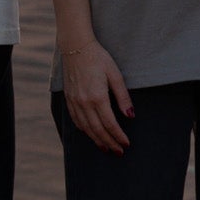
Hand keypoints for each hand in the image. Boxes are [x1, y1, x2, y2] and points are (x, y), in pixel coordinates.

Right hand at [62, 39, 133, 153]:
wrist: (76, 46)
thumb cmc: (98, 58)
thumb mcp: (115, 74)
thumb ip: (123, 97)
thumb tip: (131, 116)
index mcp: (97, 97)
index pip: (110, 124)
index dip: (119, 136)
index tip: (126, 144)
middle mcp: (84, 102)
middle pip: (98, 130)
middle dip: (109, 143)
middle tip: (118, 152)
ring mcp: (74, 101)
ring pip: (86, 128)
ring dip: (97, 140)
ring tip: (106, 148)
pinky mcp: (68, 98)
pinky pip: (76, 120)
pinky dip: (84, 130)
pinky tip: (90, 134)